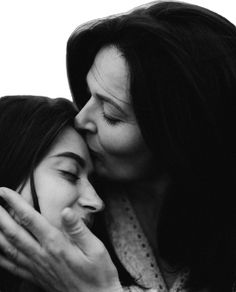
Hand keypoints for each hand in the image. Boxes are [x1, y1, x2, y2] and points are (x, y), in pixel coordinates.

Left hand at [0, 187, 121, 291]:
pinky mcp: (35, 277)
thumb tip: (66, 211)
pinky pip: (12, 266)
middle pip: (14, 232)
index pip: (31, 219)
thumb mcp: (96, 248)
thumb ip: (79, 229)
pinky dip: (0, 256)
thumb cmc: (98, 273)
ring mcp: (36, 267)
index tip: (4, 192)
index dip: (15, 204)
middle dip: (0, 215)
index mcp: (56, 244)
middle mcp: (42, 255)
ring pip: (8, 248)